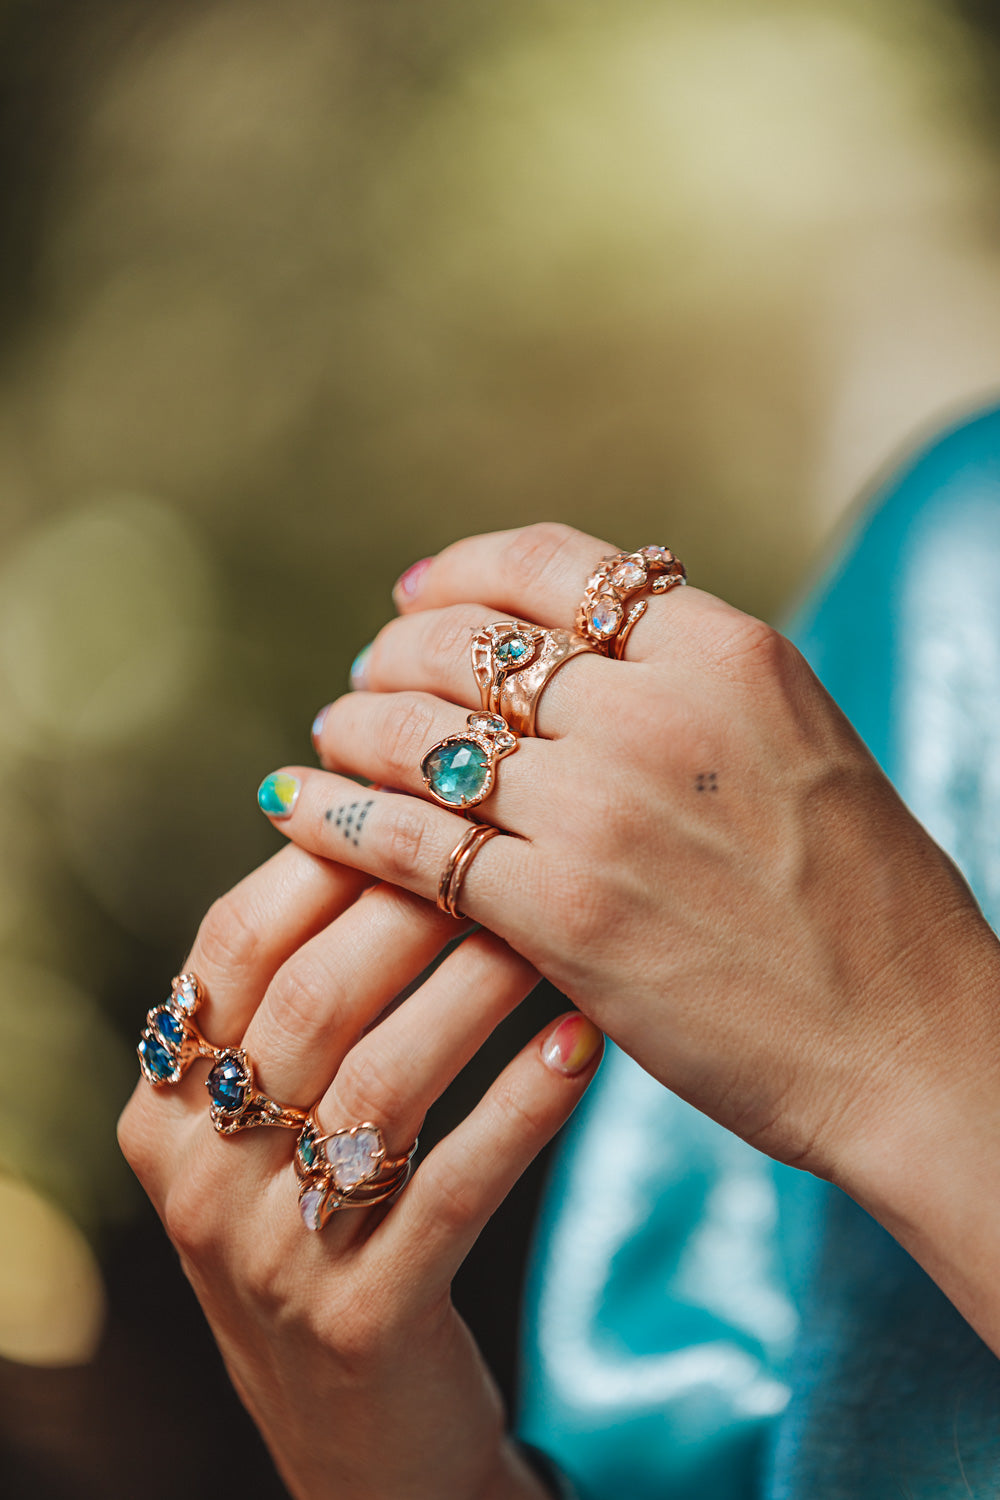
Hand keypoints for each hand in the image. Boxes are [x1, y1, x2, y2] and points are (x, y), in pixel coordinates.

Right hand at [118, 843, 601, 1499]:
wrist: (357, 1444)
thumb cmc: (324, 1233)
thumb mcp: (268, 1130)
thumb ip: (293, 1005)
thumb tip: (369, 827)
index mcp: (164, 1108)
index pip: (238, 943)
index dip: (331, 857)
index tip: (425, 800)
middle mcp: (197, 1178)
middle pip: (312, 999)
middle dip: (416, 910)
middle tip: (509, 848)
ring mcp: (271, 1259)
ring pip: (383, 1082)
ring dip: (477, 992)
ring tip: (555, 935)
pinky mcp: (364, 1325)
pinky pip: (453, 1189)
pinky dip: (523, 1108)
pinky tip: (584, 1046)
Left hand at [258, 523, 999, 1193]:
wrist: (906, 1041)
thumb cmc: (863, 902)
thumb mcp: (799, 741)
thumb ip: (694, 685)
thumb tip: (587, 653)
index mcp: (729, 654)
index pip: (555, 564)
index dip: (461, 570)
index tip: (415, 594)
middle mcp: (659, 712)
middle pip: (470, 643)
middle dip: (395, 651)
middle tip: (362, 677)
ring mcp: (606, 812)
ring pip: (425, 735)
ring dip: (355, 729)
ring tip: (329, 740)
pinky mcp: (564, 915)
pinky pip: (410, 842)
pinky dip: (338, 817)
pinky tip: (299, 808)